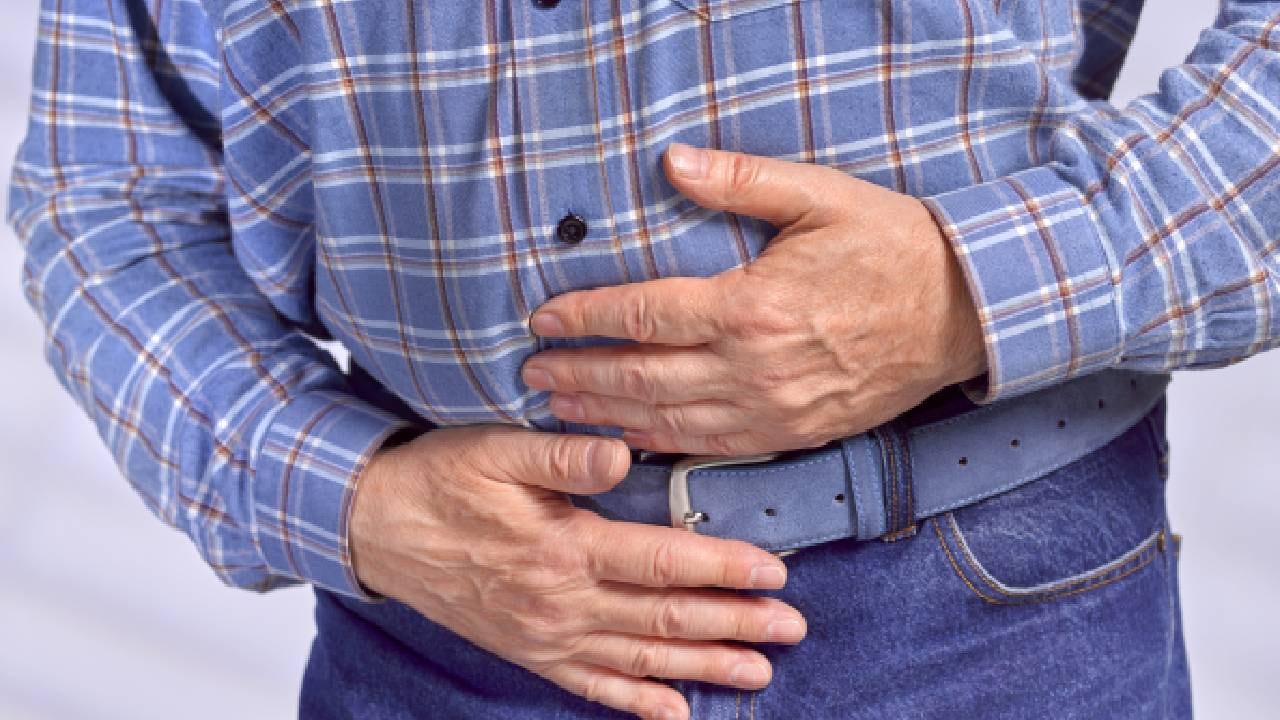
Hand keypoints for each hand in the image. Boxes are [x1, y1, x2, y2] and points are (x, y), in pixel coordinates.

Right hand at [350, 425, 806, 719]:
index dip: (723, 568)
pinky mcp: (529, 651)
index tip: (774, 573)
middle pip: (664, 618)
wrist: (375, 528)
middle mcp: (561, 603)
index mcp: (563, 548)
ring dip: (701, 666)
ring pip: (640, 658)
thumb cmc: (441, 481)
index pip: (662, 563)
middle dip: (734, 625)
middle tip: (792, 628)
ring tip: (756, 673)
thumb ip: (564, 453)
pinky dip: (634, 701)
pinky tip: (671, 713)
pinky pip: (590, 686)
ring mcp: (545, 636)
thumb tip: (624, 454)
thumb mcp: (497, 450)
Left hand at [520, 144, 986, 455]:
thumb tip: (672, 161)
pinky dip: (661, 444)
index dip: (586, 317)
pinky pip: (712, 447)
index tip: (542, 319)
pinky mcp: (793, 432)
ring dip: (607, 414)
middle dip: (579, 374)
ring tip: (560, 408)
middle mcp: (754, 366)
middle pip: (642, 376)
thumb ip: (740, 181)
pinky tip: (628, 439)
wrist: (962, 312)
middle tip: (532, 372)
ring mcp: (773, 408)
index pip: (644, 315)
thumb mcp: (819, 196)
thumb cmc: (891, 247)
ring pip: (668, 419)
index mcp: (751, 305)